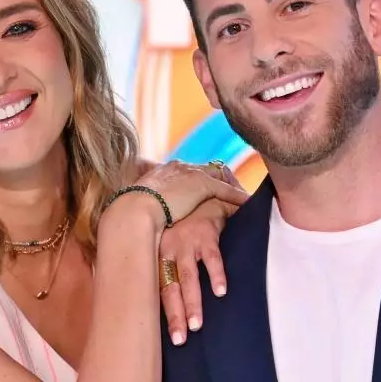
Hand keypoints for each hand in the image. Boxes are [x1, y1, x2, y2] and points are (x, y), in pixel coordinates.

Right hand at [134, 160, 248, 227]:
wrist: (135, 209)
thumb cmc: (133, 212)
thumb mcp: (143, 204)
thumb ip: (152, 204)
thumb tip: (150, 214)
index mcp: (165, 170)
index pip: (189, 171)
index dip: (199, 180)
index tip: (204, 189)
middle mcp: (180, 167)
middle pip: (207, 170)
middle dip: (219, 179)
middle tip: (230, 189)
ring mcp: (192, 174)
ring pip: (219, 178)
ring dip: (230, 188)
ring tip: (241, 197)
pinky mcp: (202, 185)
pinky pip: (226, 190)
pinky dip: (237, 196)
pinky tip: (246, 203)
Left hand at [158, 197, 237, 343]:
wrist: (197, 190)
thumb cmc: (186, 223)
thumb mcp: (171, 242)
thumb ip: (170, 267)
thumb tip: (171, 300)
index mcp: (158, 256)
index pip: (157, 291)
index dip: (164, 315)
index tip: (169, 339)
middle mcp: (168, 251)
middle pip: (170, 289)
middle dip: (175, 316)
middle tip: (181, 339)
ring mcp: (186, 242)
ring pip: (188, 278)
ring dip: (192, 302)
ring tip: (197, 325)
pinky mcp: (205, 234)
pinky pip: (211, 258)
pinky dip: (216, 275)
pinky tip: (221, 292)